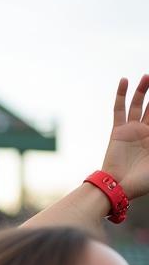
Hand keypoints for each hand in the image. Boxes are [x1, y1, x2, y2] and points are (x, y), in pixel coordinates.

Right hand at [102, 75, 148, 198]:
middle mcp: (145, 132)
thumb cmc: (142, 181)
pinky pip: (119, 110)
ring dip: (143, 90)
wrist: (118, 187)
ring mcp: (131, 130)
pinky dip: (121, 95)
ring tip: (147, 76)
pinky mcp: (118, 131)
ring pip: (138, 104)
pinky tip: (125, 81)